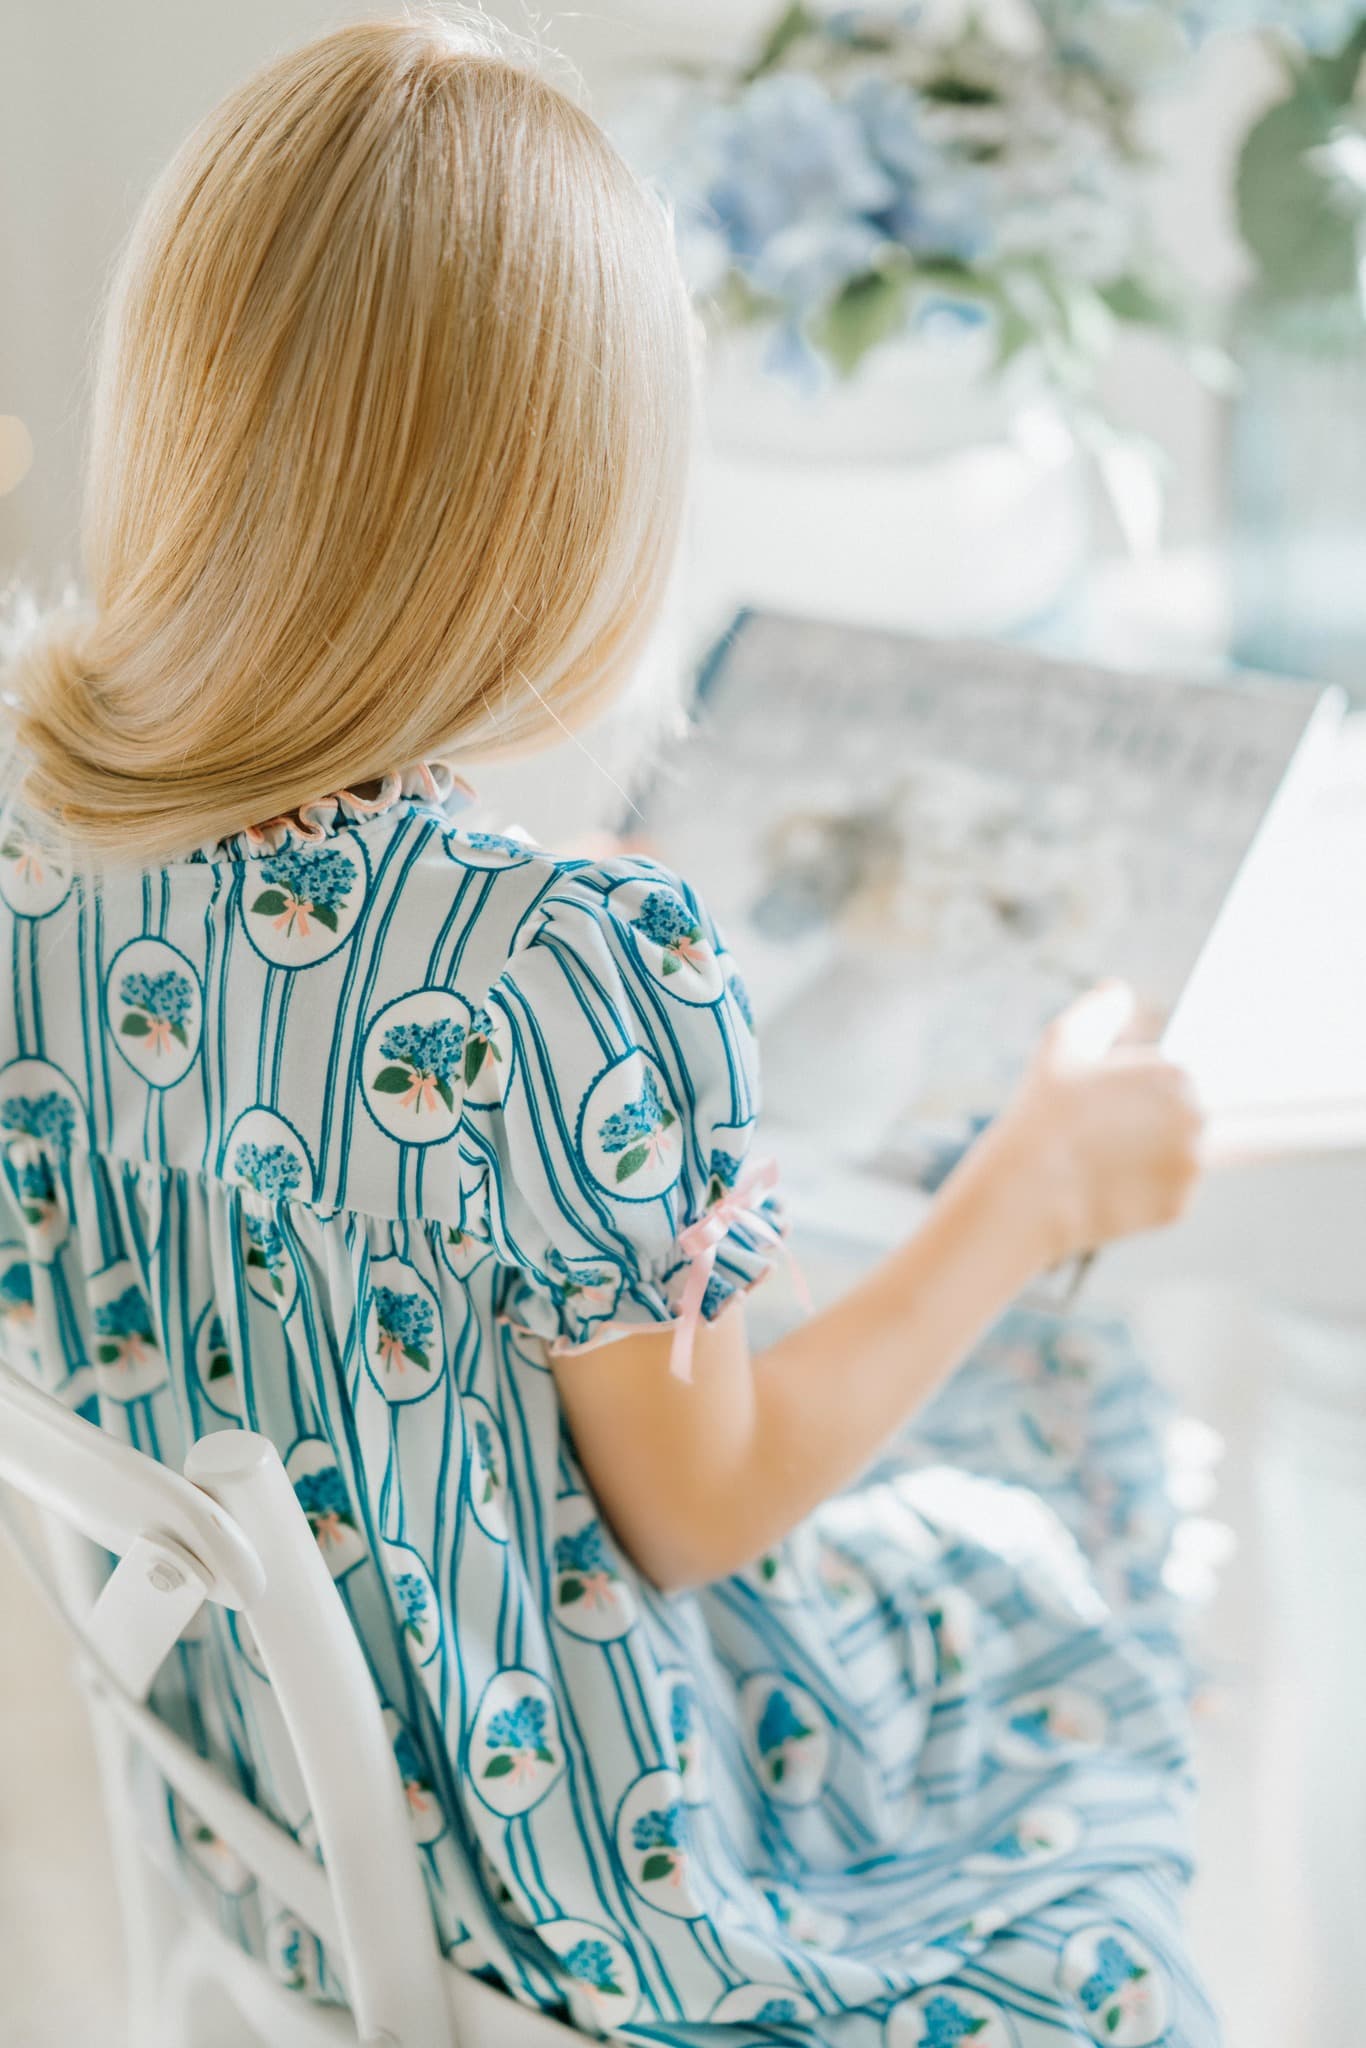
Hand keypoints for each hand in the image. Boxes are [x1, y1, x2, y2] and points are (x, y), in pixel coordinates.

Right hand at [993, 981, 1205, 1266]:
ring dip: (1161, 1152)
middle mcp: (1198, 1117)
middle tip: (1120, 1125)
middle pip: (1197, 1112)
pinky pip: (1172, 1192)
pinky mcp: (1179, 1207)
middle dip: (1168, 1117)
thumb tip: (1118, 992)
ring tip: (1109, 1154)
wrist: (1027, 1193)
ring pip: (1187, 1152)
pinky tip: (1109, 1182)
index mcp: (1178, 1072)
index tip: (1190, 1076)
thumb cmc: (1043, 1114)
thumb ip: (1099, 1008)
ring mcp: (1192, 1165)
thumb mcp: (1062, 1043)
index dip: (1169, 1082)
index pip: (1200, 1072)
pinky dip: (1148, 1188)